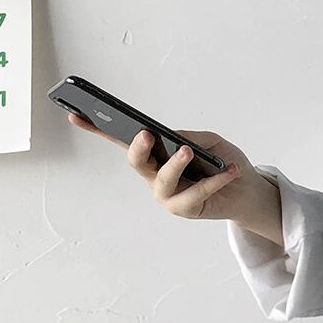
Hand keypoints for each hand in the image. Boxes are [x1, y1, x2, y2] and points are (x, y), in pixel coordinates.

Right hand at [66, 114, 263, 223]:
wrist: (247, 189)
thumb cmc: (223, 161)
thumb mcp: (210, 141)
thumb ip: (190, 137)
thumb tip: (174, 139)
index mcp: (154, 153)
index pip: (121, 140)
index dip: (97, 129)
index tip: (75, 113)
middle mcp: (154, 174)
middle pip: (136, 161)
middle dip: (139, 148)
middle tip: (147, 135)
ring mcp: (166, 194)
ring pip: (162, 179)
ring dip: (175, 164)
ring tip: (189, 152)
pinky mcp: (184, 209)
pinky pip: (195, 193)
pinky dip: (214, 180)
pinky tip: (229, 170)